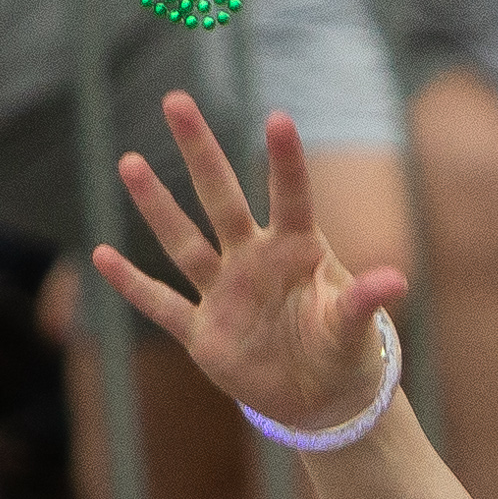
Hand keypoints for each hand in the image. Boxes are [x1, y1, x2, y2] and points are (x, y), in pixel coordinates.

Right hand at [94, 95, 407, 433]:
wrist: (321, 399)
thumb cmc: (344, 350)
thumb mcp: (355, 328)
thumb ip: (365, 301)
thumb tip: (397, 280)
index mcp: (298, 252)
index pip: (291, 197)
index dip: (285, 161)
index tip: (278, 117)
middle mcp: (254, 261)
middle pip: (222, 199)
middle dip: (200, 152)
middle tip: (176, 100)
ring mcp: (225, 293)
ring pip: (184, 242)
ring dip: (157, 206)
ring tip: (130, 162)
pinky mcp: (204, 333)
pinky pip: (162, 304)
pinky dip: (133, 286)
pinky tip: (100, 255)